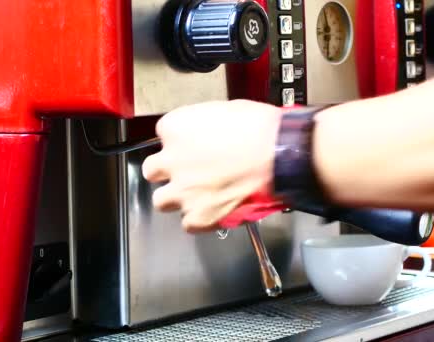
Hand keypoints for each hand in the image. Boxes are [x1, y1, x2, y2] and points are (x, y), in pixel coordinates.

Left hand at [142, 100, 282, 231]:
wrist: (280, 154)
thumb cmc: (260, 128)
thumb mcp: (223, 111)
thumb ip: (203, 125)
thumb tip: (205, 134)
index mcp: (175, 127)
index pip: (162, 136)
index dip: (179, 143)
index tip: (192, 146)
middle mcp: (171, 160)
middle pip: (152, 171)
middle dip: (168, 172)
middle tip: (188, 171)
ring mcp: (183, 190)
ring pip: (161, 201)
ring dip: (177, 198)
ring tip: (198, 195)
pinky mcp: (198, 215)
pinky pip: (188, 224)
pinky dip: (199, 219)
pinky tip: (213, 210)